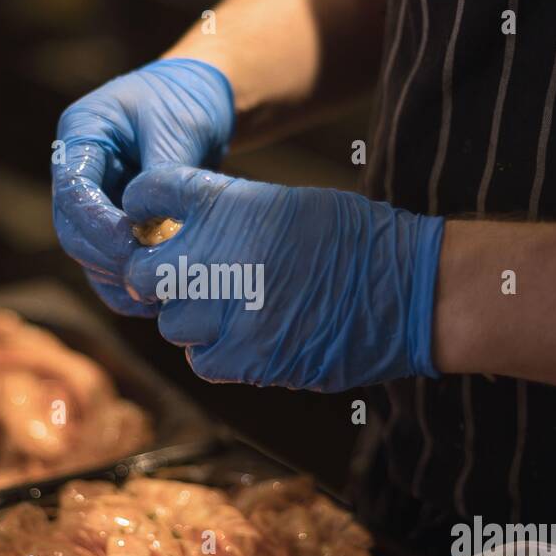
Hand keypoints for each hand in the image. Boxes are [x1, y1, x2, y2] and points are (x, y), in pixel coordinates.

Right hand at [51, 59, 233, 314]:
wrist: (202, 102)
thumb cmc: (186, 103)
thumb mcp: (178, 127)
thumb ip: (162, 174)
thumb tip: (153, 228)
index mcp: (81, 135)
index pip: (72, 189)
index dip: (96, 223)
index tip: (130, 245)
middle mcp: (78, 173)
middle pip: (72, 229)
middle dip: (105, 257)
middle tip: (147, 276)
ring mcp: (93, 202)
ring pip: (88, 254)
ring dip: (117, 277)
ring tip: (155, 293)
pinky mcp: (114, 226)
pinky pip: (110, 263)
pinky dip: (129, 284)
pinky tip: (157, 300)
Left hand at [122, 166, 445, 389]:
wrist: (411, 290)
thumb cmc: (358, 240)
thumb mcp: (288, 203)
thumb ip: (229, 215)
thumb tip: (185, 232)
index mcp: (228, 204)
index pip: (149, 194)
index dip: (145, 206)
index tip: (152, 219)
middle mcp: (217, 256)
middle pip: (143, 272)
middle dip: (155, 276)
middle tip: (178, 279)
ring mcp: (228, 312)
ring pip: (171, 323)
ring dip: (189, 318)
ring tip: (225, 310)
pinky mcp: (247, 358)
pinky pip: (201, 361)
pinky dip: (214, 352)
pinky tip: (242, 338)